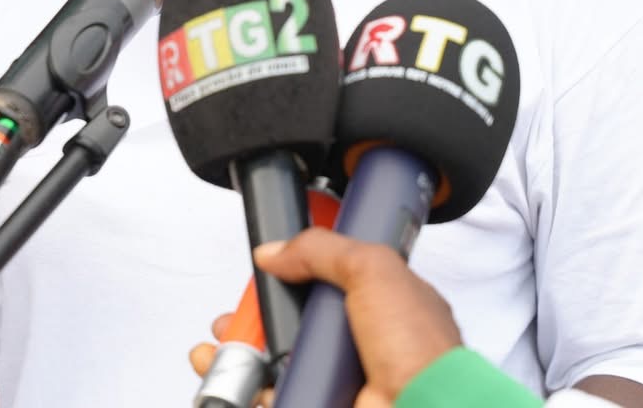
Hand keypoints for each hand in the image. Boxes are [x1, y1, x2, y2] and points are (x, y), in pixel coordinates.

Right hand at [189, 229, 461, 407]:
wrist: (422, 407)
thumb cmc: (420, 351)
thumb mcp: (373, 270)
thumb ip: (323, 250)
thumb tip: (276, 251)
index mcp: (373, 300)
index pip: (319, 278)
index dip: (287, 276)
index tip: (263, 275)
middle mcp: (353, 339)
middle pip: (288, 321)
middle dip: (252, 320)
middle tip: (233, 320)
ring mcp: (337, 374)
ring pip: (273, 362)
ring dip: (243, 357)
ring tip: (221, 353)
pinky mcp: (321, 398)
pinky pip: (276, 394)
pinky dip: (254, 392)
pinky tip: (243, 385)